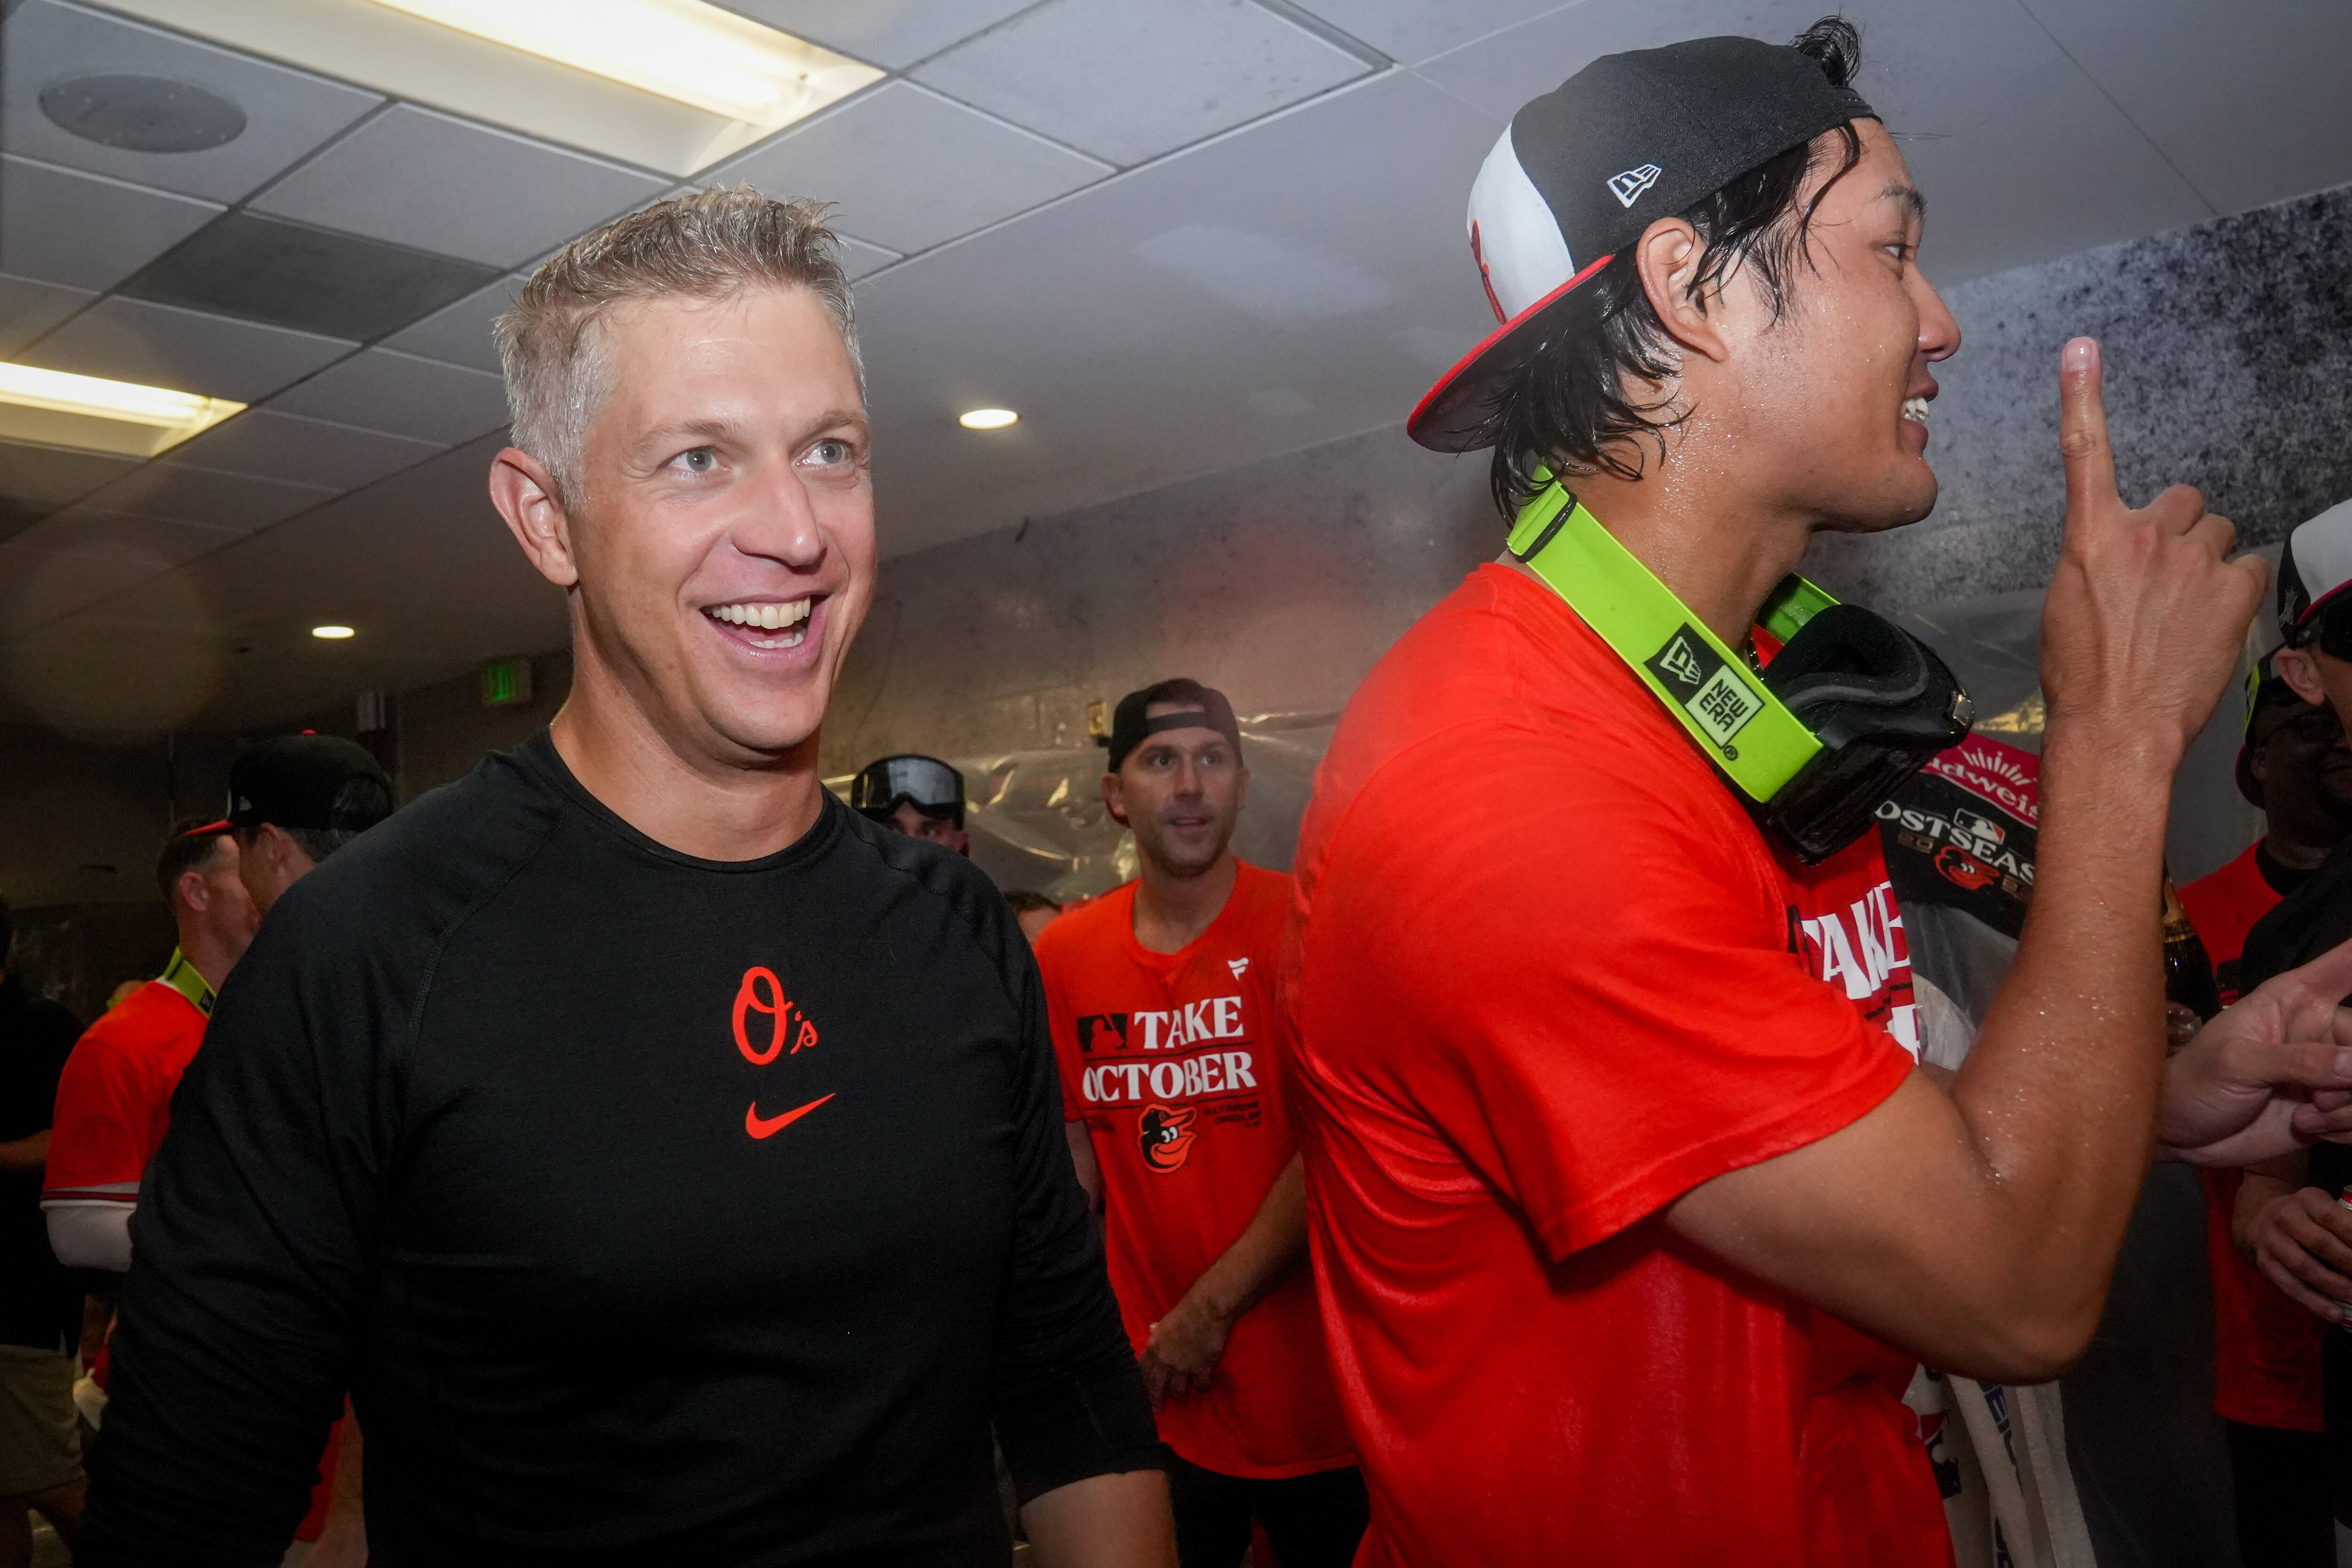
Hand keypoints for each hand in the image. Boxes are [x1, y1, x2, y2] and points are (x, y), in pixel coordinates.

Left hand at [1139, 1292, 1233, 1411]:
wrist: (1205, 1311)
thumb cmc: (1184, 1312)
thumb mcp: (1165, 1322)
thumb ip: (1158, 1331)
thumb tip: (1151, 1328)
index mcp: (1154, 1349)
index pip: (1143, 1371)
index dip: (1142, 1384)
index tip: (1143, 1393)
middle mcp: (1165, 1362)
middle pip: (1157, 1386)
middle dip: (1156, 1399)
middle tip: (1157, 1409)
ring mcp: (1182, 1368)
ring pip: (1178, 1390)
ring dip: (1179, 1394)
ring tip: (1181, 1396)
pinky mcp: (1200, 1369)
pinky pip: (1199, 1385)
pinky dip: (1201, 1386)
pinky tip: (1202, 1386)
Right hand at [2036, 338, 2264, 756]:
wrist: (2115, 727)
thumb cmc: (2081, 675)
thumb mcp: (2069, 605)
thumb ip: (2100, 562)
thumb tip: (2125, 560)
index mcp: (2091, 538)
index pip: (2084, 452)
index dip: (2082, 397)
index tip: (2080, 350)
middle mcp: (2145, 537)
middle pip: (2182, 502)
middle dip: (2179, 533)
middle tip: (2163, 581)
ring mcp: (2194, 561)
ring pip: (2219, 535)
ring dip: (2209, 563)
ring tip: (2186, 612)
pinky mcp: (2234, 589)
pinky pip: (2248, 568)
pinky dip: (2236, 591)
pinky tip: (2212, 623)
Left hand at [2161, 936, 2351, 1163]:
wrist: (2182, 1132)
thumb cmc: (2196, 1081)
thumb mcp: (2236, 1063)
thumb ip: (2296, 1060)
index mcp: (2297, 1000)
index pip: (2343, 966)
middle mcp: (2322, 1031)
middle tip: (2319, 1096)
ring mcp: (2331, 1072)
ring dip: (2350, 1110)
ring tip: (2307, 1115)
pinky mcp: (2334, 1109)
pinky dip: (2348, 1129)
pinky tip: (2310, 1128)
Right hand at [2247, 1184, 2351, 1326]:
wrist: (2261, 1219)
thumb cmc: (2309, 1217)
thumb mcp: (2326, 1208)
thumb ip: (2348, 1225)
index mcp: (2307, 1199)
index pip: (2334, 1217)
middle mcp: (2285, 1217)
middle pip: (2320, 1243)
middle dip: (2350, 1263)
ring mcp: (2272, 1241)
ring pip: (2304, 1267)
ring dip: (2335, 1285)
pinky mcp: (2265, 1264)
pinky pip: (2290, 1286)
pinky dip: (2315, 1303)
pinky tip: (2336, 1314)